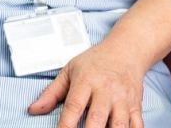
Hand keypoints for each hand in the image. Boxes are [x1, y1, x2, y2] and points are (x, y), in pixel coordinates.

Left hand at [27, 40, 150, 127]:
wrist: (126, 50)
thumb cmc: (95, 61)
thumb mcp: (69, 70)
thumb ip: (51, 92)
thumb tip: (33, 110)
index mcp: (86, 81)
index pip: (73, 106)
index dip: (65, 126)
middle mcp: (105, 90)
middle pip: (97, 119)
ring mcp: (123, 99)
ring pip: (119, 125)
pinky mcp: (136, 106)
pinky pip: (137, 125)